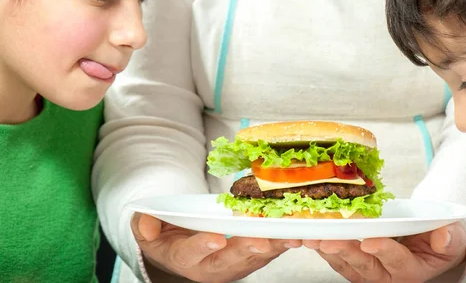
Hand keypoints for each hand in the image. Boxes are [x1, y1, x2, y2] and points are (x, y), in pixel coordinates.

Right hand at [131, 213, 301, 281]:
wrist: (182, 242)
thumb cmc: (167, 233)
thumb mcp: (147, 227)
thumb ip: (145, 224)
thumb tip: (146, 224)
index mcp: (184, 258)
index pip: (192, 254)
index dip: (203, 246)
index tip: (216, 238)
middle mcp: (211, 267)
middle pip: (230, 261)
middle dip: (247, 250)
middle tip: (261, 240)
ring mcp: (234, 264)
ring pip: (254, 258)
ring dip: (272, 247)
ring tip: (288, 235)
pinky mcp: (251, 257)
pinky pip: (267, 251)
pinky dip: (281, 242)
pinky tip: (295, 232)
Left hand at [304, 222, 465, 282]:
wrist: (427, 247)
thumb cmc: (438, 242)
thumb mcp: (452, 239)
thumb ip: (449, 238)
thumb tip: (444, 236)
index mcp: (411, 270)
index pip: (396, 259)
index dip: (383, 250)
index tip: (369, 241)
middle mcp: (387, 276)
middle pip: (364, 265)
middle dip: (345, 251)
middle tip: (328, 240)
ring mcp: (368, 273)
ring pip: (346, 264)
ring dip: (328, 250)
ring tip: (312, 237)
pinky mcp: (354, 267)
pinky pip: (337, 261)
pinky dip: (324, 248)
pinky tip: (312, 236)